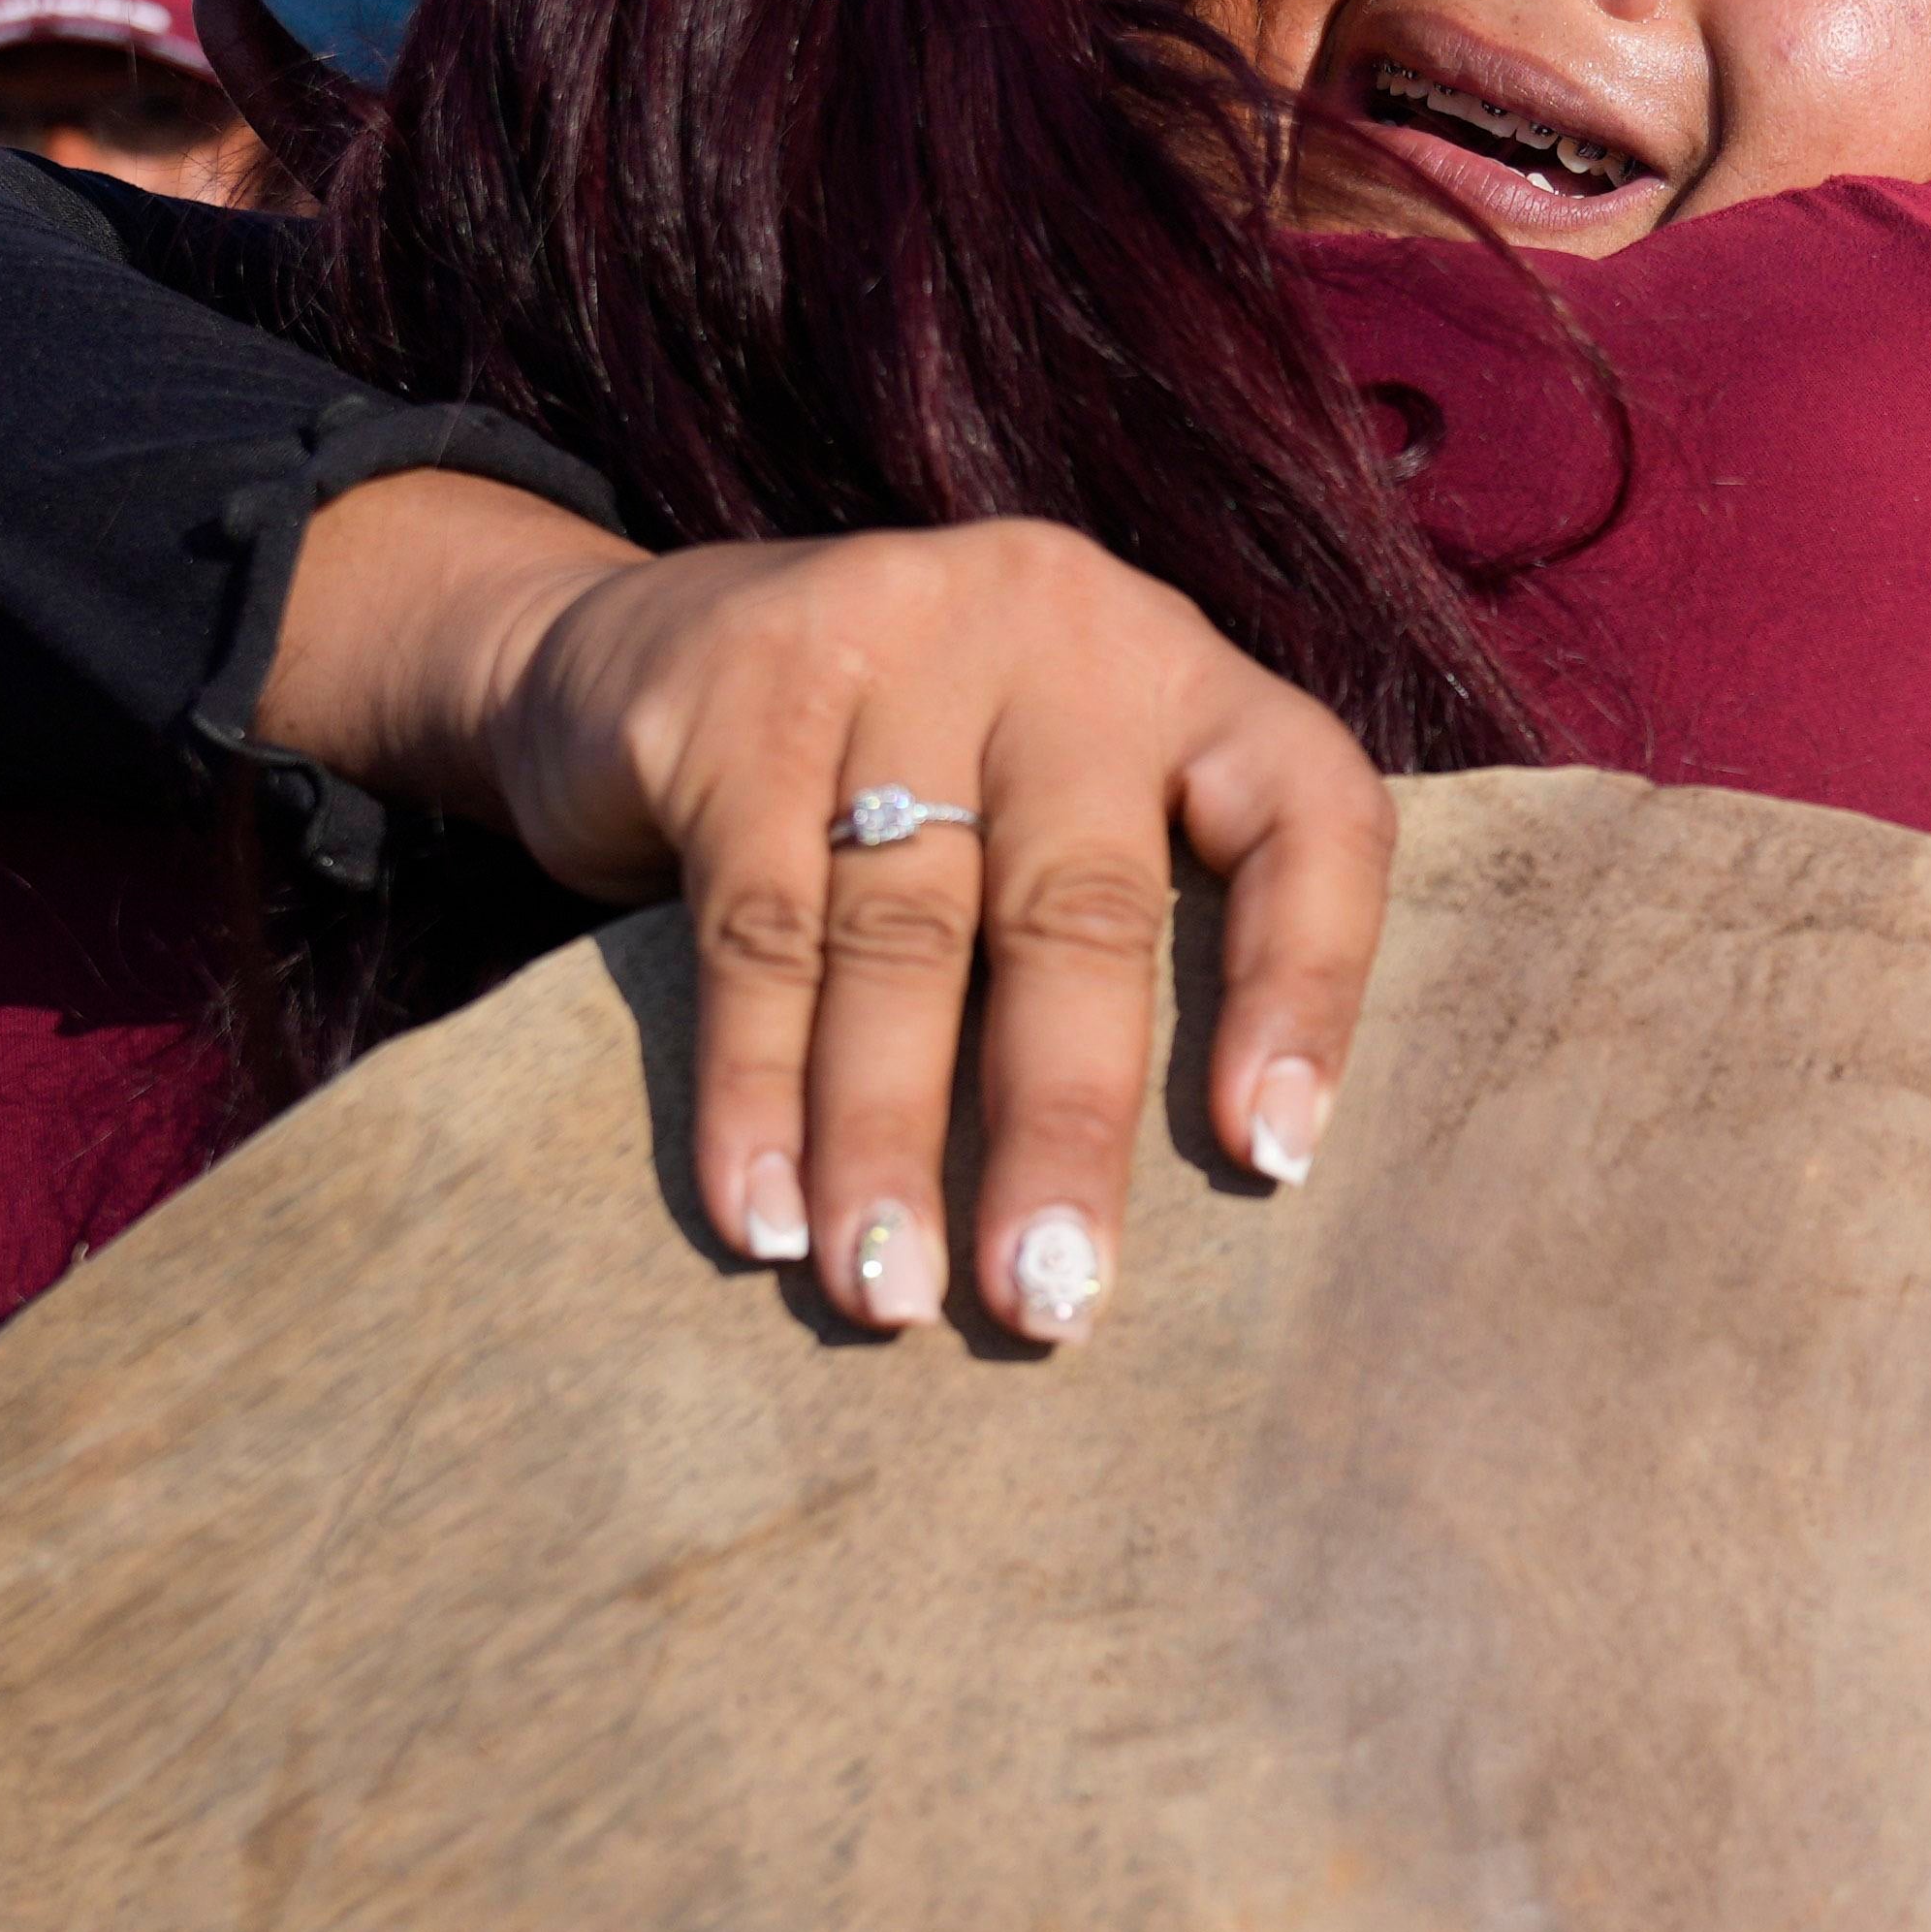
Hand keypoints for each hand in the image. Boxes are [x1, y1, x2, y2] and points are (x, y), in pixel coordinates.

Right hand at [266, 481, 1396, 1347]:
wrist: (624, 656)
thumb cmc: (887, 790)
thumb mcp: (1031, 816)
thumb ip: (1106, 942)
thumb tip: (1159, 1209)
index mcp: (1184, 676)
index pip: (1306, 821)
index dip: (1306, 990)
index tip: (1269, 1158)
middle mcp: (1060, 630)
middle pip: (1083, 910)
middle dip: (1062, 1130)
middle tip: (1047, 1301)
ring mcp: (895, 639)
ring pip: (905, 937)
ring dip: (891, 1141)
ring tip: (887, 1293)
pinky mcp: (735, 691)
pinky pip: (759, 928)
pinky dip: (757, 1087)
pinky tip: (764, 1210)